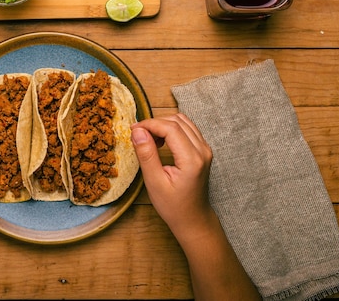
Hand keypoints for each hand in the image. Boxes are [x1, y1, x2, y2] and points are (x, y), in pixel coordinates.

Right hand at [130, 114, 212, 237]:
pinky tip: (160, 141)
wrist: (193, 218)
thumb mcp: (154, 183)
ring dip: (163, 124)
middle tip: (138, 135)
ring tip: (148, 138)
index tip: (133, 129)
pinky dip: (171, 129)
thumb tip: (137, 131)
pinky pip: (187, 129)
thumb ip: (146, 155)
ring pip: (183, 121)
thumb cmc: (174, 206)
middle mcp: (203, 150)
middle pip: (177, 121)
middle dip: (155, 123)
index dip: (149, 124)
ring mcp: (205, 149)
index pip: (170, 128)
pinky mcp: (203, 150)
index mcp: (192, 159)